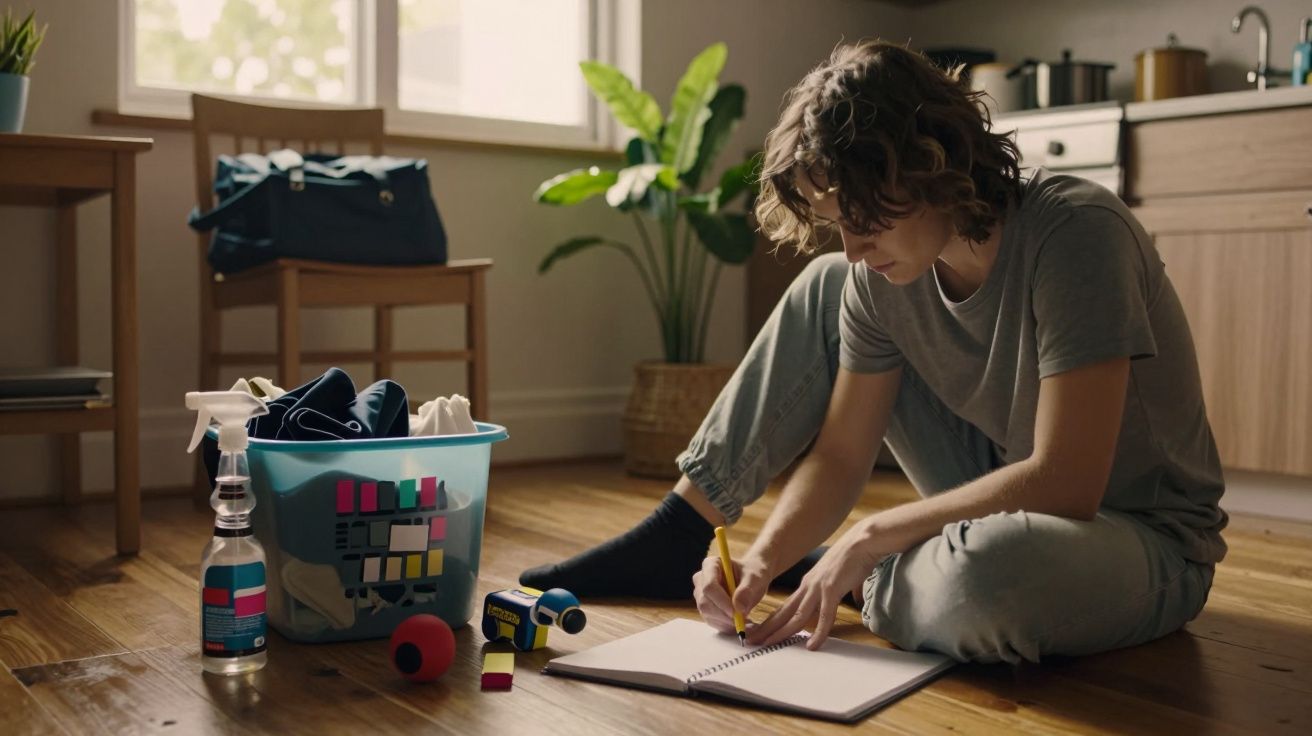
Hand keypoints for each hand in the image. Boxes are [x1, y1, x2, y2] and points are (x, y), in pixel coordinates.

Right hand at [693, 554, 770, 634]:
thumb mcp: (755, 578)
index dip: (721, 601)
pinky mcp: (705, 607)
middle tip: (743, 620)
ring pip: (707, 613)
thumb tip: (738, 607)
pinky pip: (711, 620)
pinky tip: (739, 622)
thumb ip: (746, 590)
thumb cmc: (753, 573)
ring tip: (745, 621)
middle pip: (704, 602)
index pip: (709, 586)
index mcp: (710, 565)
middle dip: (723, 614)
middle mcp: (701, 579)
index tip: (736, 612)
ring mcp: (701, 594)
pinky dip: (726, 625)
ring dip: (726, 621)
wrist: (753, 579)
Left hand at [748, 520, 884, 649]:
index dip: (770, 622)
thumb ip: (840, 591)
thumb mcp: (838, 579)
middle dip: (766, 629)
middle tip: (751, 641)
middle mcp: (808, 587)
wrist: (862, 542)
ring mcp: (819, 588)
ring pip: (797, 616)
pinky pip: (825, 616)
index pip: (784, 608)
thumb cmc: (852, 558)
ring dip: (782, 632)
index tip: (759, 634)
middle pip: (783, 613)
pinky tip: (812, 645)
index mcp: (807, 584)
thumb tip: (852, 599)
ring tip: (769, 645)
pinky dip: (819, 632)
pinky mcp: (832, 590)